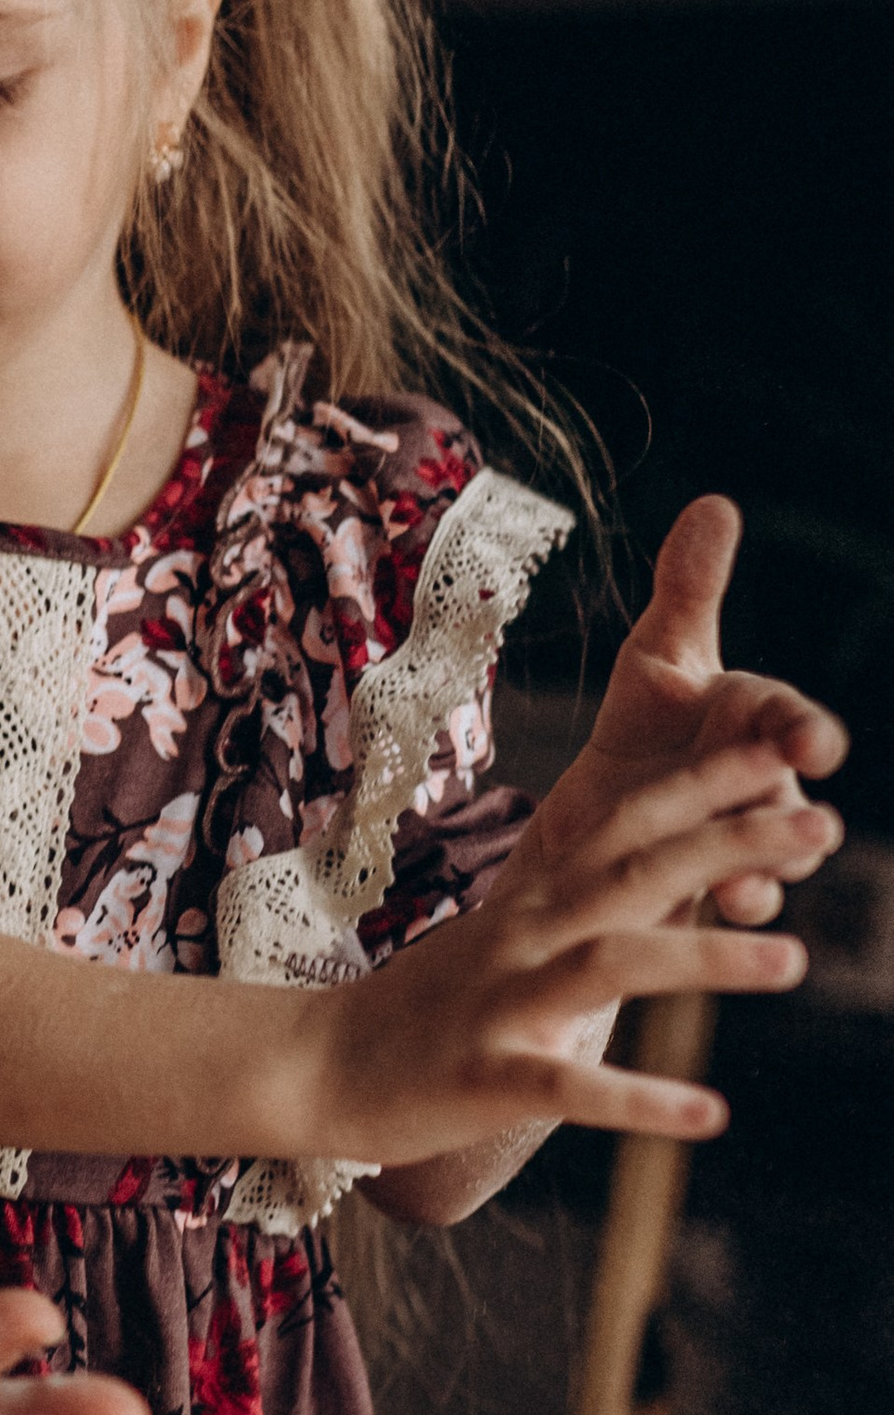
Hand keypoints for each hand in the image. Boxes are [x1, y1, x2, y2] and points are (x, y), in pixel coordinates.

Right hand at [324, 733, 838, 1161]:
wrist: (312, 1067)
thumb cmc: (422, 1009)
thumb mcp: (504, 940)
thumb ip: (579, 908)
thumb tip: (661, 877)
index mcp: (534, 904)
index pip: (627, 823)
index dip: (705, 785)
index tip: (782, 752)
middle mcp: (524, 938)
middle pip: (635, 873)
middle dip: (731, 842)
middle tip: (823, 822)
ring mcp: (503, 1005)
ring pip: (610, 964)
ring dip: (704, 960)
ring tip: (795, 960)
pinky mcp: (485, 1078)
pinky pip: (569, 1090)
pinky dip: (642, 1103)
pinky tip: (710, 1115)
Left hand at [536, 496, 846, 922]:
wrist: (606, 814)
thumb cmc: (647, 725)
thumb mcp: (657, 656)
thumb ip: (689, 588)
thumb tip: (715, 504)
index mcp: (751, 719)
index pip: (788, 719)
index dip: (801, 730)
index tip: (807, 740)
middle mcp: (763, 780)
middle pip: (790, 797)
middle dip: (791, 811)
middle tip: (808, 826)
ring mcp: (748, 839)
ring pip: (777, 858)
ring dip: (766, 871)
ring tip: (744, 886)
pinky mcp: (719, 889)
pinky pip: (744, 904)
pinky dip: (736, 909)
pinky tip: (719, 911)